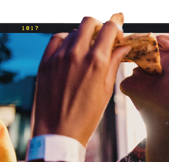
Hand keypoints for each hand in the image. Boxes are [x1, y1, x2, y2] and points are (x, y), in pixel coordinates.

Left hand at [32, 13, 130, 145]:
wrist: (59, 133)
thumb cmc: (87, 117)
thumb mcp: (106, 91)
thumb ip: (114, 64)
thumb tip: (123, 47)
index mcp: (97, 62)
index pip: (110, 28)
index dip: (117, 27)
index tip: (118, 33)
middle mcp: (77, 54)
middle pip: (89, 21)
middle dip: (99, 26)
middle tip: (102, 38)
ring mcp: (59, 57)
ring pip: (73, 31)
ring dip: (83, 36)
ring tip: (86, 53)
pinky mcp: (45, 62)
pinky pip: (56, 39)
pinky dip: (65, 41)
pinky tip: (69, 53)